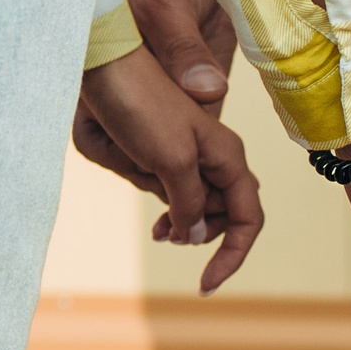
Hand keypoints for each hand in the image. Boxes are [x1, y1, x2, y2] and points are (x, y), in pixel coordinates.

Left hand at [75, 46, 263, 293]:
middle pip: (222, 214)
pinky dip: (160, 201)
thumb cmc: (138, 105)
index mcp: (227, 156)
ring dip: (172, 214)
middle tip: (162, 235)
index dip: (232, 254)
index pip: (248, 218)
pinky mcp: (163, 150)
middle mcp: (215, 156)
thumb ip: (189, 200)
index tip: (205, 284)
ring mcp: (189, 154)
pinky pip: (168, 189)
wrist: (102, 65)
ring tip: (152, 224)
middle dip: (196, 230)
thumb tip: (194, 235)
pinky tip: (149, 215)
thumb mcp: (169, 160)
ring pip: (192, 204)